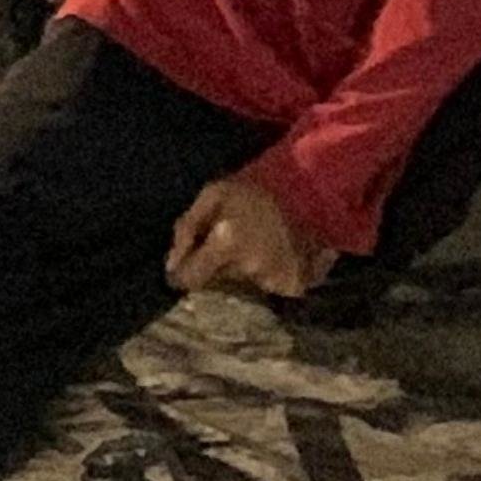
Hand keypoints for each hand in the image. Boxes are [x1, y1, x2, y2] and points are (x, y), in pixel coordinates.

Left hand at [167, 174, 326, 299]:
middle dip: (216, 267)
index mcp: (226, 243)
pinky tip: (272, 254)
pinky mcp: (295, 287)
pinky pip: (268, 288)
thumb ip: (186, 228)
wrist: (310, 192)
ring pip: (242, 286)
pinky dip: (266, 276)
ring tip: (254, 245)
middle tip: (230, 243)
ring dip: (242, 270)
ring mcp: (274, 280)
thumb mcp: (212, 194)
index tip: (185, 267)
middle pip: (216, 283)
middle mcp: (250, 267)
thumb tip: (170, 265)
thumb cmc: (255, 191)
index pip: (191, 279)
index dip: (184, 273)